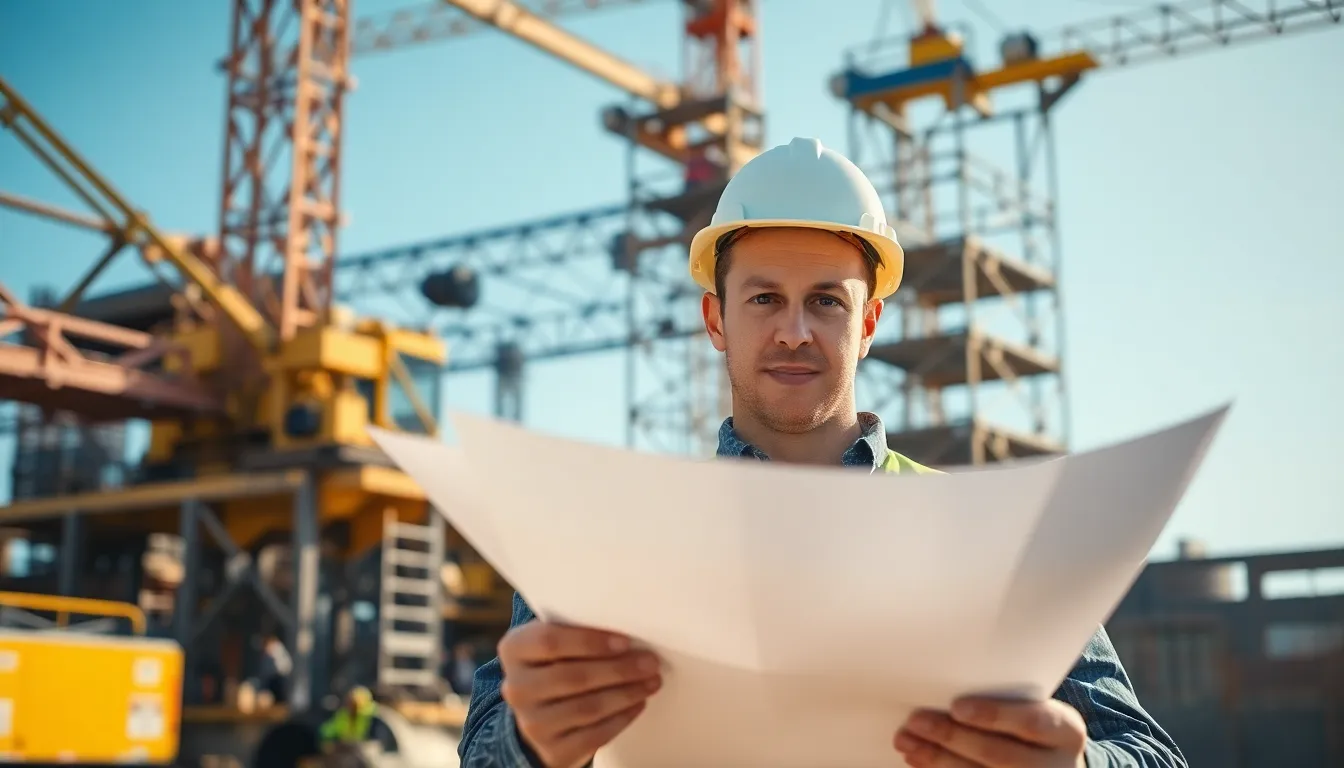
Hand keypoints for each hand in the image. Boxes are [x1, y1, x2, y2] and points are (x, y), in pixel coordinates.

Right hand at [498, 621, 661, 767]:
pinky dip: (621, 719)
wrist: (540, 714)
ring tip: (651, 682)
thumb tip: (629, 625)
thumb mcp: (555, 642)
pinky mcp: (552, 750)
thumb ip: (577, 629)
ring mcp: (531, 724)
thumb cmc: (557, 664)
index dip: (590, 641)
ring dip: (626, 693)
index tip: (626, 641)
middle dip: (618, 669)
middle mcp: (517, 688)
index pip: (550, 641)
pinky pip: (593, 736)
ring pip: (586, 708)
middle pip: (573, 677)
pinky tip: (638, 704)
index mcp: (515, 649)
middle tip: (650, 662)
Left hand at [894, 696, 1087, 767]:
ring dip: (937, 759)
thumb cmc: (1032, 723)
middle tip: (917, 721)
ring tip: (907, 741)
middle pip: (1000, 754)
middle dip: (953, 737)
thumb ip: (1006, 697)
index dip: (994, 715)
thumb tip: (947, 683)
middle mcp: (1057, 765)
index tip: (957, 707)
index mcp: (1066, 731)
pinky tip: (918, 760)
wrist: (1053, 765)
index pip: (1032, 722)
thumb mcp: (1034, 707)